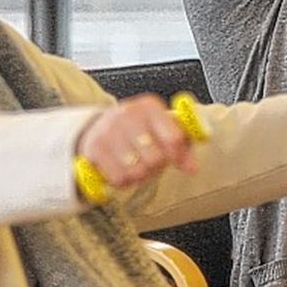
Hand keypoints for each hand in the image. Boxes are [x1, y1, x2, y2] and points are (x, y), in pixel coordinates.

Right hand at [76, 94, 195, 188]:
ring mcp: (108, 130)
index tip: (173, 158)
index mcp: (149, 106)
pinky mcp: (94, 149)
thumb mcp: (163, 131)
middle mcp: (128, 114)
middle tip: (151, 161)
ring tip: (136, 164)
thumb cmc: (139, 131)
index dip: (177, 155)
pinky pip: (119, 178)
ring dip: (140, 175)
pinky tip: (122, 169)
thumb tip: (192, 168)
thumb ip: (183, 148)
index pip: (174, 138)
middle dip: (157, 166)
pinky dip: (124, 180)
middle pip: (156, 158)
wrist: (98, 128)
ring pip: (137, 170)